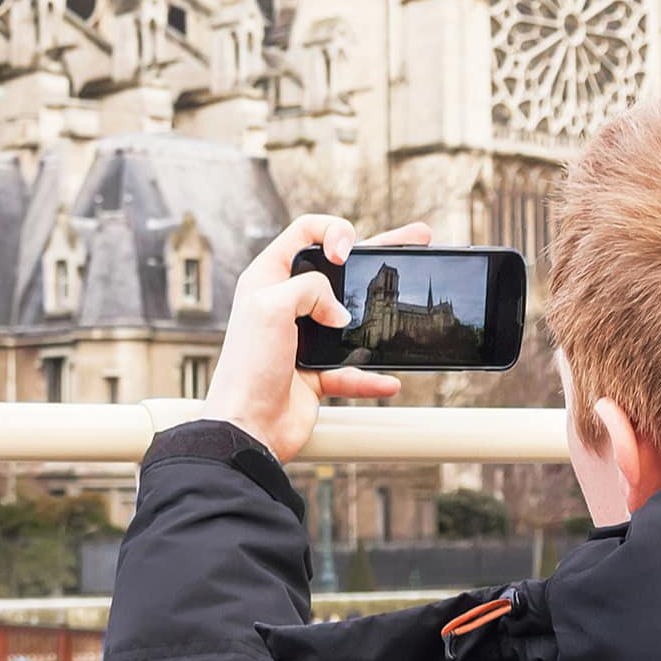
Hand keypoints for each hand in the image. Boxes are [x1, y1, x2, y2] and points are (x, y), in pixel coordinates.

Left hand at [203, 214, 432, 463]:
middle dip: (377, 251)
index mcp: (268, 278)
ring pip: (352, 318)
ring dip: (381, 313)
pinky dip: (371, 376)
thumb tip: (339, 312)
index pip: (305, 233)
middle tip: (414, 238)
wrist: (247, 427)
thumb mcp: (271, 305)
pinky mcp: (315, 372)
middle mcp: (286, 304)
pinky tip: (390, 380)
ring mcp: (303, 338)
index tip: (345, 255)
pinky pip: (352, 370)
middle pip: (338, 269)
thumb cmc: (247, 366)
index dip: (332, 233)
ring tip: (410, 299)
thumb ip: (311, 289)